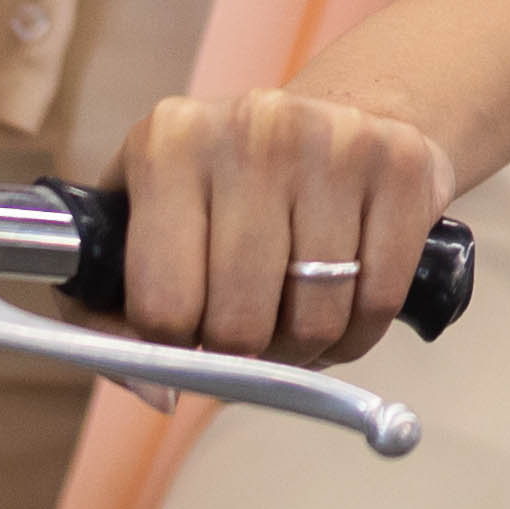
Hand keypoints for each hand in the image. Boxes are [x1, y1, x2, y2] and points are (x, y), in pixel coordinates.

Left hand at [111, 86, 451, 371]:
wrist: (340, 115)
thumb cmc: (225, 190)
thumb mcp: (141, 225)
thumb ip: (109, 315)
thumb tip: (159, 393)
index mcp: (170, 142)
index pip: (162, 306)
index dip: (173, 346)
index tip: (188, 330)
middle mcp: (252, 128)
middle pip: (240, 324)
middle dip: (242, 353)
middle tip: (246, 331)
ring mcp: (334, 141)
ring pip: (314, 321)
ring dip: (304, 347)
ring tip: (293, 314)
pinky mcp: (400, 164)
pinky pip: (378, 302)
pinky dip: (358, 332)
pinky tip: (342, 302)